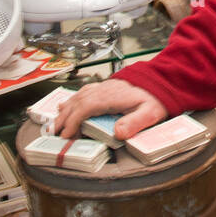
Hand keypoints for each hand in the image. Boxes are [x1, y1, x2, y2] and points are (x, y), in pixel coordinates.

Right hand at [52, 79, 167, 141]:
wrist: (161, 81)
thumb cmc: (155, 99)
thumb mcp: (149, 114)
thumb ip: (134, 123)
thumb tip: (118, 133)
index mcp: (112, 97)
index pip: (86, 108)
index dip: (73, 121)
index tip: (67, 135)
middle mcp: (104, 90)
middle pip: (77, 103)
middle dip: (64, 118)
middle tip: (54, 134)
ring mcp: (103, 87)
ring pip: (77, 97)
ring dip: (65, 110)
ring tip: (55, 124)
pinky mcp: (104, 87)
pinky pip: (83, 92)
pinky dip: (72, 100)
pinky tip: (65, 105)